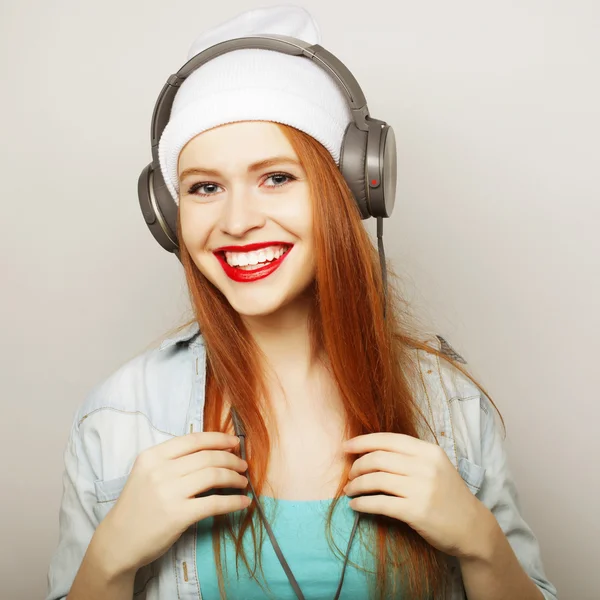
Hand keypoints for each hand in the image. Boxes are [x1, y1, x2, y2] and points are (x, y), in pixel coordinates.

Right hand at [95, 432, 249, 576]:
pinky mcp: (178, 515)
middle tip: (243, 466)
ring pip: (214, 476)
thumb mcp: (147, 473)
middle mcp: (160, 470)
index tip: (234, 443)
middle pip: (208, 457)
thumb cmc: (137, 506)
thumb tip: (213, 451)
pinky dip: (234, 501)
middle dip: (231, 459)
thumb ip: (173, 461)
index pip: (194, 439)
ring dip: (234, 478)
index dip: (219, 439)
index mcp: (153, 456)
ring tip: (243, 482)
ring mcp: (169, 492)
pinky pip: (214, 503)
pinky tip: (243, 502)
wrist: (118, 542)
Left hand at [342, 433, 489, 558]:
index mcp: (428, 451)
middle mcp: (425, 466)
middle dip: (357, 466)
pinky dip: (362, 504)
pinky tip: (355, 506)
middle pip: (378, 459)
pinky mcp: (416, 511)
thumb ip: (409, 456)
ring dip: (356, 485)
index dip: (363, 441)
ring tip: (349, 490)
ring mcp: (421, 489)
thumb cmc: (448, 496)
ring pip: (375, 480)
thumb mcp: (435, 466)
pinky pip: (379, 503)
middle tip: (349, 475)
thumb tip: (372, 451)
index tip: (346, 447)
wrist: (472, 528)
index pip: (388, 440)